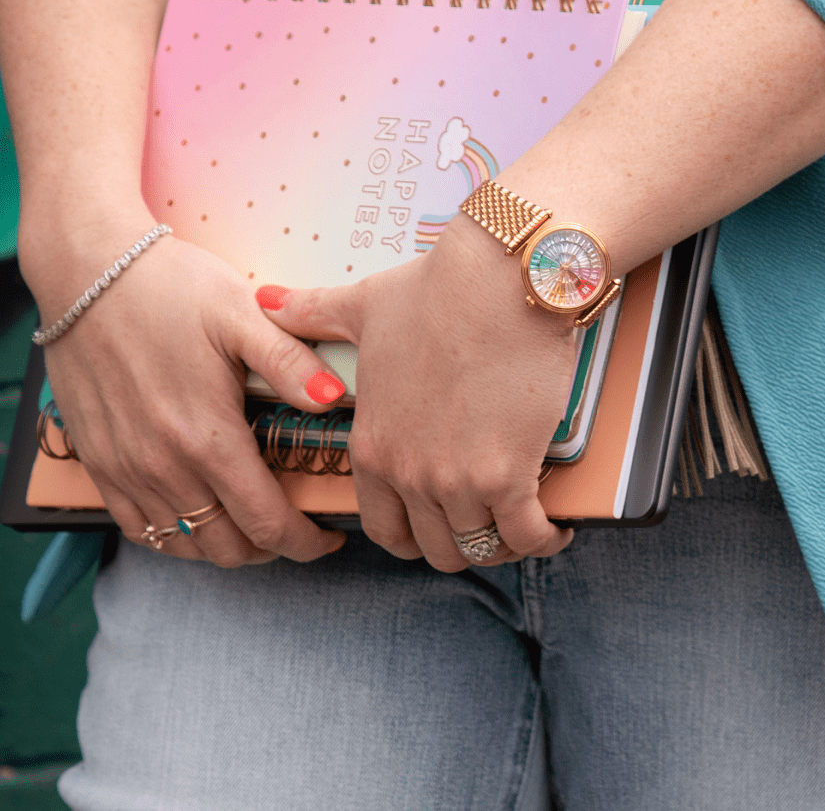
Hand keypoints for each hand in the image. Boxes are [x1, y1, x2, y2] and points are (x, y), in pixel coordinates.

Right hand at [27, 213, 347, 565]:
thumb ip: (289, 362)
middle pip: (228, 547)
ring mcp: (126, 470)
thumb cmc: (168, 288)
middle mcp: (163, 466)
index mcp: (207, 436)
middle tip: (297, 525)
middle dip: (272, 548)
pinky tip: (198, 515)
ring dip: (225, 546)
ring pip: (184, 546)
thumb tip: (334, 399)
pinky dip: (174, 537)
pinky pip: (138, 528)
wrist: (87, 274)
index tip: (328, 538)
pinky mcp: (99, 463)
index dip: (306, 542)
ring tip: (253, 523)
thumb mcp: (240, 313)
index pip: (267, 523)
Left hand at [258, 214, 574, 570]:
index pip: (383, 529)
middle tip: (486, 524)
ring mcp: (456, 480)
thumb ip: (312, 314)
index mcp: (372, 444)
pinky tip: (555, 526)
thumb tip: (266, 297)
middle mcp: (407, 473)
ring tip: (522, 524)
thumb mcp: (361, 305)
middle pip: (435, 549)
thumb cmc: (434, 290)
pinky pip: (526, 536)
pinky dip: (543, 539)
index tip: (438, 524)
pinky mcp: (507, 476)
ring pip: (480, 548)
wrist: (498, 279)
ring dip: (503, 544)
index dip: (412, 535)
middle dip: (461, 544)